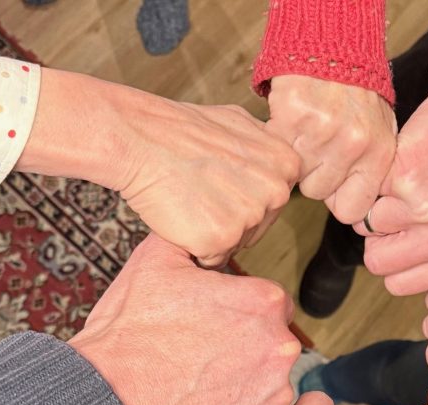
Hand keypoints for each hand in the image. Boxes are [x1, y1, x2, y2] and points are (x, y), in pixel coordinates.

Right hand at [17, 68, 300, 266]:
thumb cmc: (183, 130)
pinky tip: (182, 216)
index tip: (221, 179)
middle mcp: (278, 192)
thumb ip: (268, 149)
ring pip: (237, 244)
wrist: (139, 139)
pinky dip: (195, 245)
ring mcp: (251, 216)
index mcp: (288, 164)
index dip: (244, 195)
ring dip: (213, 232)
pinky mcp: (222, 238)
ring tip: (191, 199)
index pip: (274, 202)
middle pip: (260, 227)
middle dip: (232, 218)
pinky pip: (213, 258)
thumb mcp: (240, 124)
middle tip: (201, 190)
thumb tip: (284, 163)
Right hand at [69, 234, 299, 404]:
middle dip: (248, 350)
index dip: (240, 315)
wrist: (107, 401)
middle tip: (206, 361)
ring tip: (204, 390)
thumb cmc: (129, 333)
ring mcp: (277, 393)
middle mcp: (282, 346)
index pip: (270, 306)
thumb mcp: (154, 261)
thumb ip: (194, 241)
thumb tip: (204, 234)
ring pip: (273, 386)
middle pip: (275, 345)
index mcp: (265, 301)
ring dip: (249, 387)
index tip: (215, 329)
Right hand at [266, 75, 396, 223]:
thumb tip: (355, 212)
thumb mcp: (380, 132)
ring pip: (294, 173)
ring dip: (295, 156)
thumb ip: (370, 171)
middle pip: (317, 193)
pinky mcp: (292, 116)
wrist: (335, 43)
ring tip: (307, 130)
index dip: (337, 199)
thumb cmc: (359, 93)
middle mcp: (353, 145)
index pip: (351, 210)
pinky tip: (292, 120)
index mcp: (378, 154)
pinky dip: (278, 137)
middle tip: (320, 144)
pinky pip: (276, 148)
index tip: (335, 183)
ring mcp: (321, 131)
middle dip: (314, 173)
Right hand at [357, 64, 427, 294]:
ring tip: (403, 183)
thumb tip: (403, 280)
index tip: (404, 232)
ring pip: (365, 228)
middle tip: (399, 206)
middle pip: (376, 263)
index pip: (397, 285)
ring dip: (375, 204)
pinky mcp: (406, 182)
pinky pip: (365, 196)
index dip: (393, 256)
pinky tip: (401, 166)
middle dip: (378, 236)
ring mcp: (426, 212)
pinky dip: (374, 181)